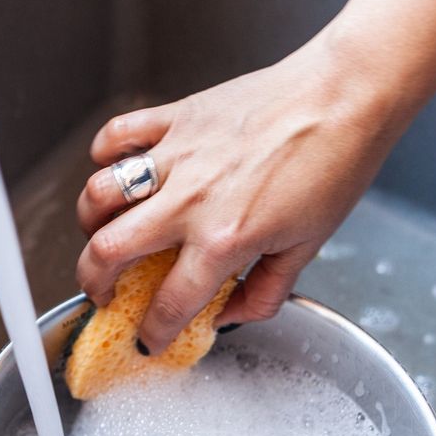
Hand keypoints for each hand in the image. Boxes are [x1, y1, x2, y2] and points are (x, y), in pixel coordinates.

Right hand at [75, 28, 409, 354]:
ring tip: (103, 234)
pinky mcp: (175, 118)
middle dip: (93, 285)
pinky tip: (117, 171)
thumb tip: (232, 313)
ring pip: (98, 196)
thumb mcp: (308, 247)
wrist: (345, 95)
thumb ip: (265, 291)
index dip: (152, 333)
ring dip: (90, 224)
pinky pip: (116, 138)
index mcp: (224, 240)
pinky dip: (105, 157)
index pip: (168, 304)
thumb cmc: (336, 164)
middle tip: (102, 293)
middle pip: (106, 252)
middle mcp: (189, 201)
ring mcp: (176, 157)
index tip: (148, 339)